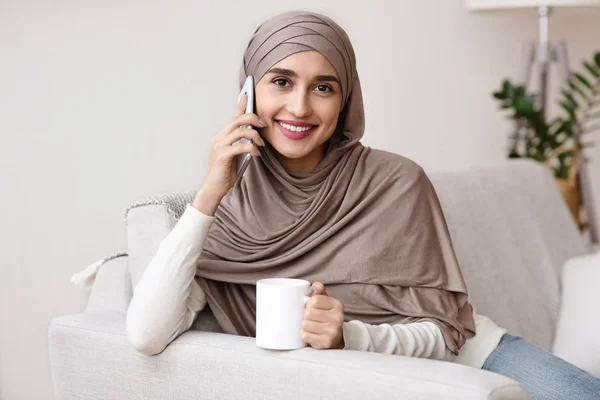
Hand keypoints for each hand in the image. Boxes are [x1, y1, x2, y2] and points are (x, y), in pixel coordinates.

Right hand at [193, 94, 265, 215]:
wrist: (213, 189)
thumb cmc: (225, 174)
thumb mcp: (235, 156)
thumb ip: (241, 145)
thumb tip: (254, 138)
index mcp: (221, 137)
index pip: (232, 117)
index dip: (240, 105)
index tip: (248, 94)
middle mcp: (218, 138)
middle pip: (237, 120)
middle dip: (253, 118)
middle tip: (263, 124)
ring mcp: (219, 146)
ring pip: (240, 130)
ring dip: (254, 135)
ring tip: (260, 144)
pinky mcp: (222, 155)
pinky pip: (241, 146)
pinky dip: (252, 148)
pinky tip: (256, 155)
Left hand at [301, 282, 344, 349]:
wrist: (334, 337)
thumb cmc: (326, 315)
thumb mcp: (325, 300)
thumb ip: (318, 289)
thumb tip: (309, 290)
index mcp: (337, 304)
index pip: (314, 300)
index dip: (308, 303)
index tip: (311, 307)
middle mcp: (338, 317)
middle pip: (308, 312)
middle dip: (305, 315)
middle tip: (311, 318)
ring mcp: (333, 331)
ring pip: (305, 324)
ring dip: (304, 325)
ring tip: (310, 326)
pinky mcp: (326, 342)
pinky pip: (305, 336)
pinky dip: (304, 335)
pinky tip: (310, 334)